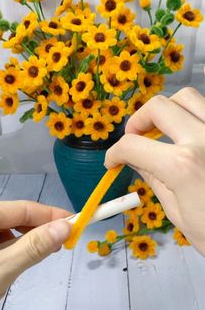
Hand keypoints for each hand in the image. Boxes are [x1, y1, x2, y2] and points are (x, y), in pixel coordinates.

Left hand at [0, 200, 70, 309]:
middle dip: (39, 229)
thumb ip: (33, 247)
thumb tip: (66, 226)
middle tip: (64, 243)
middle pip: (15, 218)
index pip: (23, 208)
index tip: (78, 223)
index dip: (52, 215)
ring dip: (26, 242)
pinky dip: (12, 252)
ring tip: (44, 254)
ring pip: (6, 233)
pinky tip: (19, 262)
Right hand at [105, 87, 204, 254]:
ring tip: (163, 129)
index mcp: (182, 165)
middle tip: (135, 138)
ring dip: (168, 110)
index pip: (133, 145)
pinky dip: (194, 115)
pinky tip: (189, 133)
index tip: (113, 161)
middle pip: (158, 106)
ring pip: (188, 97)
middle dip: (137, 121)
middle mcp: (203, 138)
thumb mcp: (178, 212)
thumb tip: (134, 159)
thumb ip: (154, 178)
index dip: (115, 153)